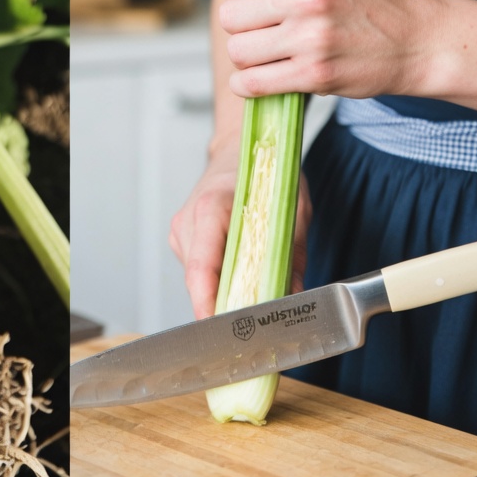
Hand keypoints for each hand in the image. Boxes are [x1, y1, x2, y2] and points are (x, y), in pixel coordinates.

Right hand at [170, 137, 311, 318]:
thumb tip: (293, 296)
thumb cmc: (265, 170)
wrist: (240, 147)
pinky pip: (200, 273)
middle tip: (255, 326)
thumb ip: (292, 255)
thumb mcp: (293, 209)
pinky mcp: (184, 241)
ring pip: (199, 281)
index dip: (209, 303)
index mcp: (211, 208)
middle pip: (200, 281)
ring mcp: (182, 232)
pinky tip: (240, 277)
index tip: (223, 329)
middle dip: (225, 306)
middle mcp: (189, 221)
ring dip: (224, 294)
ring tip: (253, 298)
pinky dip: (219, 282)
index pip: (202, 268)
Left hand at [209, 0, 436, 100]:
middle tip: (262, 32)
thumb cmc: (367, 2)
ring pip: (239, 50)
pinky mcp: (315, 74)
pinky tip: (257, 79)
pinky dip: (247, 84)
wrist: (416, 40)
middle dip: (240, 27)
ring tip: (264, 55)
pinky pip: (254, 82)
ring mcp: (311, 36)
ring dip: (245, 57)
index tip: (250, 2)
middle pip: (231, 16)